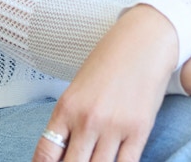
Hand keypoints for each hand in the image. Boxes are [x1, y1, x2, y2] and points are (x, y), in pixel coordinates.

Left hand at [32, 4, 177, 161]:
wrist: (144, 41)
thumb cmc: (110, 61)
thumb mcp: (79, 88)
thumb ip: (69, 121)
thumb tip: (62, 154)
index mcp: (66, 107)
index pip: (46, 155)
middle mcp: (87, 120)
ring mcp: (113, 127)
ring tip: (96, 161)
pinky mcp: (139, 130)